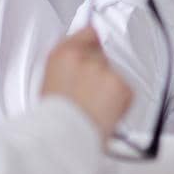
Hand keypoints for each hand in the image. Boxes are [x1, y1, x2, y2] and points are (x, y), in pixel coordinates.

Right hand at [39, 26, 132, 141]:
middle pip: (101, 55)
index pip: (87, 32)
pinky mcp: (123, 86)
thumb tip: (82, 57)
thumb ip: (68, 64)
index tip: (94, 45)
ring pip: (113, 74)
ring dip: (108, 88)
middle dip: (99, 71)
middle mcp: (85, 57)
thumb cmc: (54, 120)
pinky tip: (104, 113)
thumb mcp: (50, 84)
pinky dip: (119, 101)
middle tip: (88, 93)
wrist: (66, 141)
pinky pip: (124, 90)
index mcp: (62, 55)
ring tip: (93, 108)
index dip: (91, 41)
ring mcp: (106, 71)